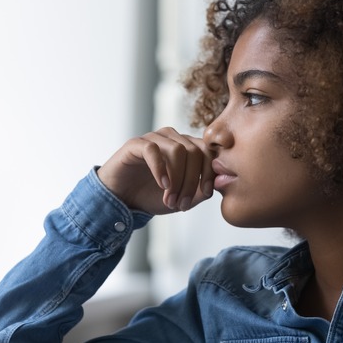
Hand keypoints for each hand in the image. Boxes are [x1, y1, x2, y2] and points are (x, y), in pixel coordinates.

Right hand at [96, 127, 215, 214]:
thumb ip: (201, 190)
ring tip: (170, 200)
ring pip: (177, 150)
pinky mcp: (136, 143)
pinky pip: (153, 149)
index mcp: (187, 147)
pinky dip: (160, 169)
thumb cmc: (152, 196)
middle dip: (191, 181)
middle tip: (182, 204)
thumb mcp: (182, 198)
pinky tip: (162, 185)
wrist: (122, 199)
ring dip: (177, 179)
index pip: (207, 151)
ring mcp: (154, 138)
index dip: (210, 171)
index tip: (206, 193)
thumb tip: (220, 182)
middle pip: (194, 151)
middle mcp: (172, 138)